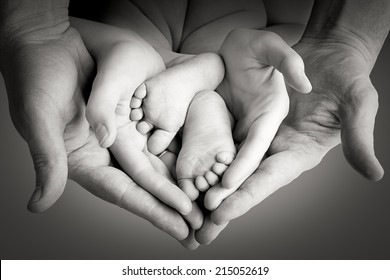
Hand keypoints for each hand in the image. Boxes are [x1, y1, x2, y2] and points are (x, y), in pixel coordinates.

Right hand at [0, 25, 189, 240]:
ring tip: (208, 200)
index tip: (182, 224)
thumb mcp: (40, 115)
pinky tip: (201, 163)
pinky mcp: (134, 117)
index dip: (153, 209)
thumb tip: (39, 205)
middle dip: (174, 206)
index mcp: (84, 160)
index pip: (123, 191)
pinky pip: (161, 138)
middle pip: (146, 186)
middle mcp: (107, 153)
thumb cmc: (36, 74)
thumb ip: (47, 158)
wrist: (48, 40)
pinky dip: (180, 152)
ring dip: (182, 183)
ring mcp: (123, 135)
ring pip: (158, 165)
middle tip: (203, 225)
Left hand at [197, 29, 384, 243]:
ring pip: (232, 169)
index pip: (268, 179)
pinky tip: (192, 174)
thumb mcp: (357, 100)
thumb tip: (373, 175)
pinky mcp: (249, 126)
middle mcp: (277, 151)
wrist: (328, 55)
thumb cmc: (346, 75)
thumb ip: (360, 134)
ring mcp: (262, 140)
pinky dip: (210, 162)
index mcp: (300, 151)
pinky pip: (227, 146)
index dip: (246, 197)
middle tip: (198, 232)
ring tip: (188, 210)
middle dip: (223, 207)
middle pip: (246, 184)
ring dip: (211, 190)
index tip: (220, 215)